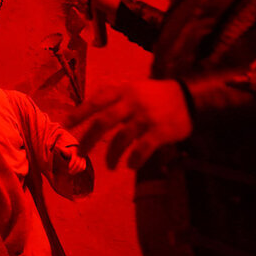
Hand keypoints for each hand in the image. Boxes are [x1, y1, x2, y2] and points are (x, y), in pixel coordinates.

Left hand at [57, 144, 87, 176]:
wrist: (76, 149)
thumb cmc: (69, 151)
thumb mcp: (65, 149)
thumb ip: (61, 149)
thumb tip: (56, 146)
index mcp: (75, 152)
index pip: (74, 159)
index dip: (72, 163)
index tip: (68, 167)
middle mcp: (80, 155)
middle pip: (78, 164)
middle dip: (73, 169)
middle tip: (69, 172)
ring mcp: (83, 159)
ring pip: (81, 166)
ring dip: (76, 171)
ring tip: (71, 173)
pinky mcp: (84, 162)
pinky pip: (83, 167)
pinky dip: (79, 170)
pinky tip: (75, 172)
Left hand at [65, 80, 191, 169]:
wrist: (188, 96)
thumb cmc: (154, 95)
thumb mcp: (133, 89)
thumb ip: (115, 101)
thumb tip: (91, 118)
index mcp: (123, 91)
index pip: (96, 101)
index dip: (80, 113)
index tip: (66, 124)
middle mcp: (132, 102)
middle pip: (104, 121)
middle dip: (89, 138)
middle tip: (81, 152)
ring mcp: (147, 116)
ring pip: (122, 137)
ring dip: (112, 154)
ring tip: (109, 165)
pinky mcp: (161, 131)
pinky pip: (143, 148)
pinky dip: (135, 159)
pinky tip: (130, 166)